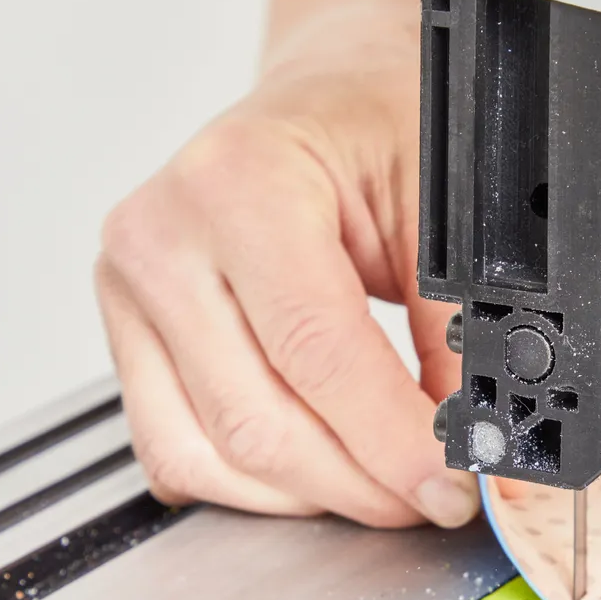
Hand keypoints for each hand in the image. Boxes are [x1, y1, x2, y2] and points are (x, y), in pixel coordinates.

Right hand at [94, 0, 477, 527]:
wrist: (319, 100)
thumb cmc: (375, 127)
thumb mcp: (442, 206)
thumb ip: (456, 332)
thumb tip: (472, 443)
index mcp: (239, 183)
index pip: (315, 351)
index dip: (390, 440)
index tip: (452, 485)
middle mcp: (163, 237)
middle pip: (257, 422)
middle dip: (360, 484)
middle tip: (434, 499)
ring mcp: (131, 292)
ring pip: (210, 456)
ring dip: (310, 497)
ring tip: (384, 488)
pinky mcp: (127, 338)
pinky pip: (176, 453)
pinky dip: (254, 488)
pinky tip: (319, 471)